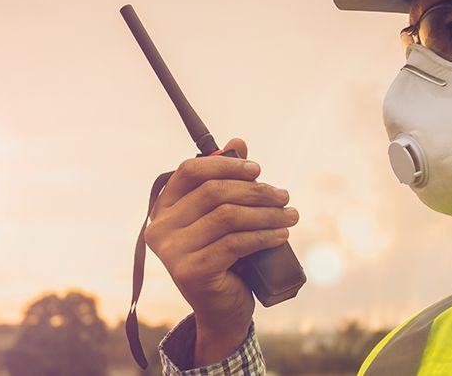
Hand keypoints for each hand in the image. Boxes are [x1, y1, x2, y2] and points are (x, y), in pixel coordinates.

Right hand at [144, 138, 298, 366]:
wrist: (221, 310)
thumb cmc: (223, 258)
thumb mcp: (223, 217)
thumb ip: (226, 181)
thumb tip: (237, 142)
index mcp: (163, 209)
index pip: (189, 171)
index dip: (226, 165)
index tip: (257, 169)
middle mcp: (160, 228)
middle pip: (213, 192)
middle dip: (256, 191)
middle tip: (284, 196)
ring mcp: (171, 252)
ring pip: (228, 217)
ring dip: (266, 213)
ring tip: (291, 216)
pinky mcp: (190, 271)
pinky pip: (235, 243)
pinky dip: (263, 235)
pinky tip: (281, 234)